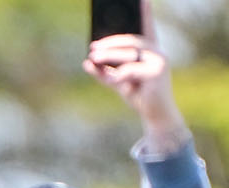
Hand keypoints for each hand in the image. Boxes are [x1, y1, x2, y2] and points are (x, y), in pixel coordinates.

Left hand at [83, 0, 185, 140]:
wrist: (155, 116)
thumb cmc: (138, 96)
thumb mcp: (118, 82)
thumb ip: (104, 71)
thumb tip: (87, 61)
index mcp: (149, 49)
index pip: (144, 26)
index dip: (143, 12)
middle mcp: (157, 51)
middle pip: (131, 41)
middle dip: (110, 43)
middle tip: (92, 47)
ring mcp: (159, 60)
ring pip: (130, 53)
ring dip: (109, 55)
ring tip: (93, 57)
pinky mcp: (158, 72)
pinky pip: (131, 70)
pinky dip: (117, 75)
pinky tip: (108, 78)